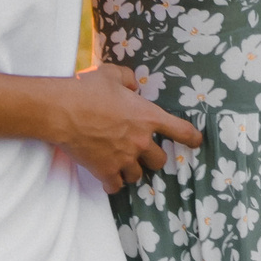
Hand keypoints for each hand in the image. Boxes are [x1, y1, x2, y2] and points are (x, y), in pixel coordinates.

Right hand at [56, 63, 203, 192]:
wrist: (64, 111)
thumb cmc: (88, 89)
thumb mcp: (112, 74)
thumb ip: (128, 79)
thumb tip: (133, 86)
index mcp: (147, 116)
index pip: (180, 130)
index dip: (191, 138)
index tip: (196, 142)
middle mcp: (140, 141)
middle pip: (159, 161)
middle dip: (153, 159)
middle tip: (142, 154)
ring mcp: (124, 159)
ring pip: (138, 176)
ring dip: (132, 171)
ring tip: (122, 165)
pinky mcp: (105, 171)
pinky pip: (116, 186)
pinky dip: (113, 183)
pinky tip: (108, 178)